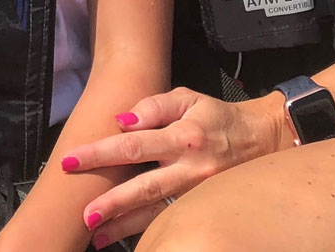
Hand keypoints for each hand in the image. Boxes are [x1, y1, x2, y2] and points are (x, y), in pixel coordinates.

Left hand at [59, 89, 292, 245]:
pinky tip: (127, 238)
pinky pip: (173, 220)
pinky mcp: (205, 206)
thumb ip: (153, 106)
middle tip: (82, 213)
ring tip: (97, 235)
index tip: (70, 160)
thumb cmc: (217, 117)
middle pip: (144, 187)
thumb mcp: (188, 98)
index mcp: (182, 136)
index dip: (100, 153)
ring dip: (125, 226)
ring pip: (158, 213)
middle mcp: (190, 168)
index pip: (133, 145)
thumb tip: (122, 121)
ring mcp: (199, 192)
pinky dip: (150, 231)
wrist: (264, 140)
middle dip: (111, 201)